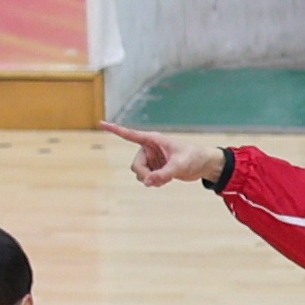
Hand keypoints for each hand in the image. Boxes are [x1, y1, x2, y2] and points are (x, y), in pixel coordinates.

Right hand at [101, 120, 229, 189]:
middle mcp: (149, 149)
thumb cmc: (194, 158)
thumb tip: (148, 182)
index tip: (100, 123)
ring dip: (149, 179)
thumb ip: (164, 174)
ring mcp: (151, 159)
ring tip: (164, 179)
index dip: (115, 129)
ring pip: (139, 173)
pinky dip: (153, 182)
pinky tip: (164, 181)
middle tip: (154, 181)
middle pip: (135, 165)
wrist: (204, 165)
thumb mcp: (180, 165)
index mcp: (153, 140)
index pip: (130, 134)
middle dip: (143, 174)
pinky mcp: (155, 168)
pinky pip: (146, 178)